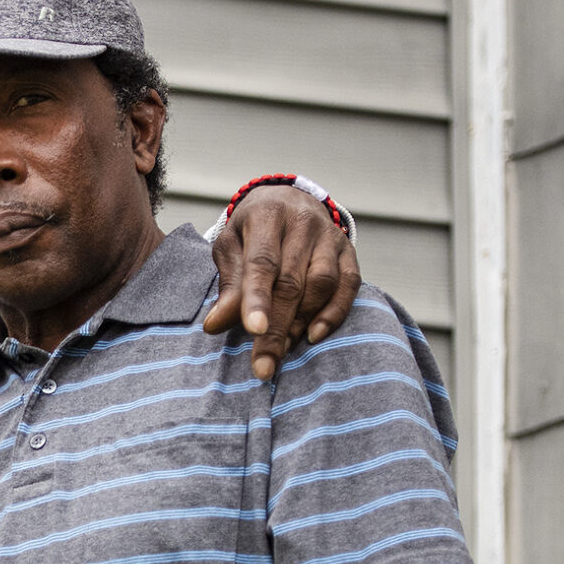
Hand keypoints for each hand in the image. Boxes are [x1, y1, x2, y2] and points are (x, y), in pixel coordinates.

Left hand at [203, 184, 361, 379]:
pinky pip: (349, 284)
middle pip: (292, 281)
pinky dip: (334, 312)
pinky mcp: (348, 250)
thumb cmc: (251, 230)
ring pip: (322, 283)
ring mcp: (329, 236)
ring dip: (301, 322)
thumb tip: (215, 325)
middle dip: (276, 327)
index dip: (257, 299)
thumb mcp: (230, 247)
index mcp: (267, 216)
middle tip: (264, 365)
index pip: (262, 263)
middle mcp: (302, 223)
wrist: (288, 199)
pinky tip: (315, 335)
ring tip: (282, 348)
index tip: (253, 331)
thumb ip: (228, 285)